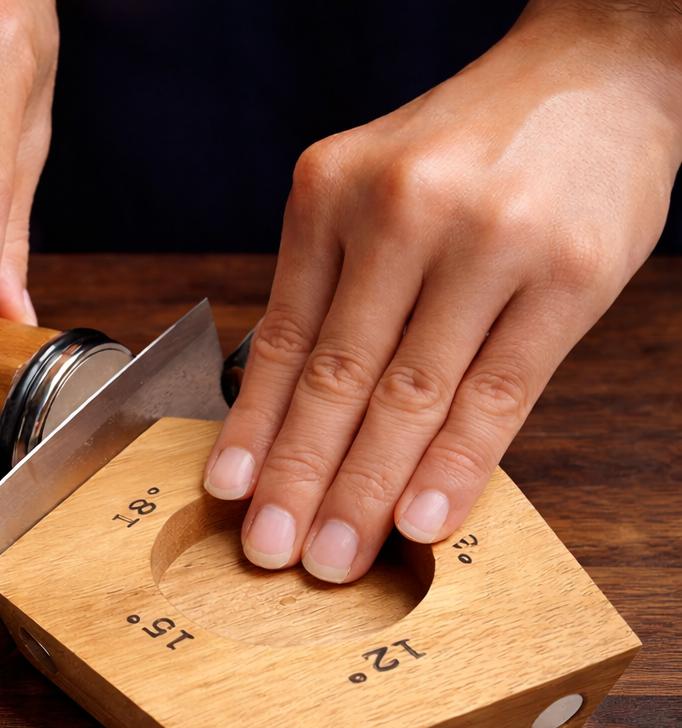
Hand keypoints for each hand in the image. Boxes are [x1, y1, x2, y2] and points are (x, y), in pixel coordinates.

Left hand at [204, 0, 681, 582]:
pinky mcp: (564, 276)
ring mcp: (488, 242)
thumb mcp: (373, 194)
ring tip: (333, 555)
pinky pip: (495, 396)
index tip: (232, 493)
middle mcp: (402, 211)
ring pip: (409, 398)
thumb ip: (337, 291)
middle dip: (299, 478)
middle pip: (338, 377)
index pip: (284, 339)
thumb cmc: (472, 150)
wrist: (596, 73)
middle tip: (272, 549)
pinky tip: (419, 521)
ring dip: (365, 492)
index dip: (254, 427)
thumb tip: (289, 413)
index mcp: (334, 192)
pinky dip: (453, 468)